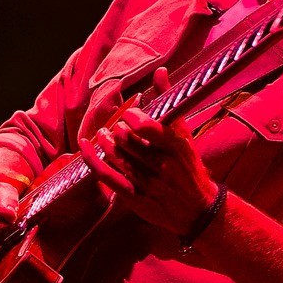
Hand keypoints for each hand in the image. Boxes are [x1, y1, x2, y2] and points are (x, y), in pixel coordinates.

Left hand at [80, 68, 219, 239]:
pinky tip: (85, 146)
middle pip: (130, 141)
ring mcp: (148, 183)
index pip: (154, 129)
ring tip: (104, 134)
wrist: (197, 210)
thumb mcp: (187, 138)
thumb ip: (170, 108)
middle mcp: (165, 166)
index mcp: (180, 149)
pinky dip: (92, 159)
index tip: (131, 114)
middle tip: (119, 126)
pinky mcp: (134, 197)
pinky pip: (107, 175)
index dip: (137, 119)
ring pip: (117, 156)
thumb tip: (160, 72)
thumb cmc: (190, 169)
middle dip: (120, 130)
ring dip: (106, 141)